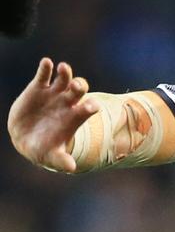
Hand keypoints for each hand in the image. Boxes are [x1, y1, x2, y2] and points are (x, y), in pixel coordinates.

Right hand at [7, 58, 98, 172]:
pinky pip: (44, 75)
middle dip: (79, 87)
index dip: (90, 106)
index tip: (90, 106)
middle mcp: (68, 103)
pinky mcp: (38, 88)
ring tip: (64, 68)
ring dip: (66, 73)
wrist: (27, 139)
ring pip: (64, 79)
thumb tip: (71, 168)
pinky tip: (46, 63)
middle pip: (78, 91)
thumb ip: (62, 160)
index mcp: (75, 117)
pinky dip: (46, 68)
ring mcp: (54, 94)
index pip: (88, 109)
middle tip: (77, 86)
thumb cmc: (45, 148)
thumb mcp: (52, 156)